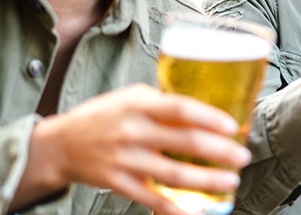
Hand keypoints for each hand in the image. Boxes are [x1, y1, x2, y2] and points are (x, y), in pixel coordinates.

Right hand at [12, 84, 250, 214]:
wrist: (59, 145)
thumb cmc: (102, 116)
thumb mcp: (131, 97)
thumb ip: (163, 102)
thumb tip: (204, 108)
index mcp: (139, 105)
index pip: (180, 109)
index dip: (210, 118)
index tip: (232, 127)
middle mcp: (133, 132)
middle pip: (184, 143)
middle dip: (219, 152)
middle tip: (242, 156)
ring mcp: (125, 160)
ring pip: (174, 174)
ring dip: (207, 180)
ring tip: (230, 180)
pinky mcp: (119, 184)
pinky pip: (153, 199)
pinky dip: (177, 208)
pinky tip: (198, 210)